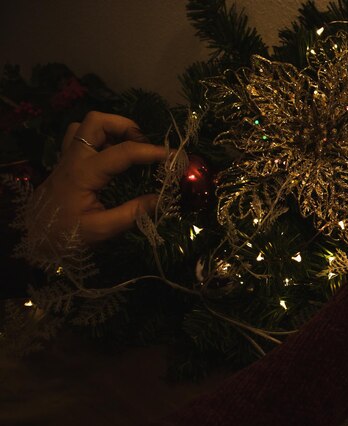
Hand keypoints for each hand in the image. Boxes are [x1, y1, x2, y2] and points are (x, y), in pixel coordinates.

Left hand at [31, 112, 167, 245]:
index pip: (122, 152)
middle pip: (96, 121)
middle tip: (143, 145)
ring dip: (110, 130)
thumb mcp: (102, 230)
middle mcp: (73, 158)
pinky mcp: (65, 164)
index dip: (151, 151)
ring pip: (85, 126)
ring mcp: (66, 158)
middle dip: (125, 126)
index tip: (172, 157)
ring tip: (128, 148)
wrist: (33, 240)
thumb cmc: (66, 236)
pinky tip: (111, 156)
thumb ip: (132, 213)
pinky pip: (80, 138)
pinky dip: (99, 139)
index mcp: (83, 173)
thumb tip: (161, 200)